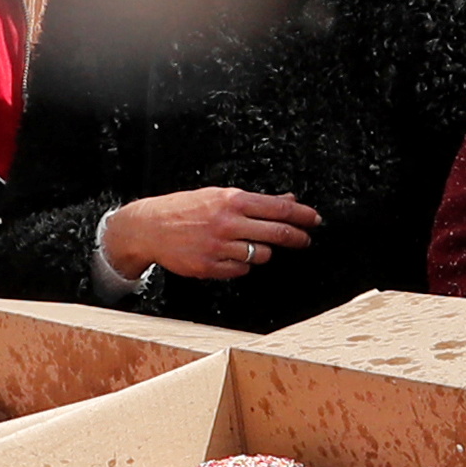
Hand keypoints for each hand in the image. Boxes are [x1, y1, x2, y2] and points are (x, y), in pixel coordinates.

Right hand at [102, 187, 321, 283]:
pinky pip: (241, 270)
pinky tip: (231, 255)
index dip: (302, 215)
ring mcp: (219, 247)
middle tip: (305, 239)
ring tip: (251, 245)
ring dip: (263, 251)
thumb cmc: (185, 208)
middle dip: (297, 237)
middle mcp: (228, 223)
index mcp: (232, 201)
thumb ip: (255, 201)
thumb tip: (288, 200)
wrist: (150, 227)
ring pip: (261, 255)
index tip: (315, 220)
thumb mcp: (219, 195)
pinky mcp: (211, 267)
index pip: (279, 208)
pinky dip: (242, 264)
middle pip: (277, 233)